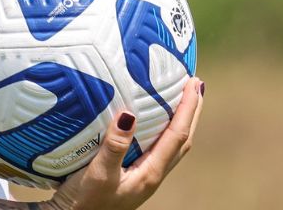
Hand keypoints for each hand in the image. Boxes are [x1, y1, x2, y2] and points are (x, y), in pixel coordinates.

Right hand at [47, 77, 204, 209]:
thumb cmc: (86, 202)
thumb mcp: (98, 174)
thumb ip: (114, 146)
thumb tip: (129, 114)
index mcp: (151, 173)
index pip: (178, 135)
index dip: (188, 108)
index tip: (194, 83)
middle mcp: (154, 174)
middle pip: (183, 139)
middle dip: (193, 111)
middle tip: (196, 84)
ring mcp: (146, 176)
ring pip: (174, 145)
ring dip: (182, 120)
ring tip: (182, 99)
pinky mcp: (136, 176)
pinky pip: (160, 148)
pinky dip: (166, 129)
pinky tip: (155, 122)